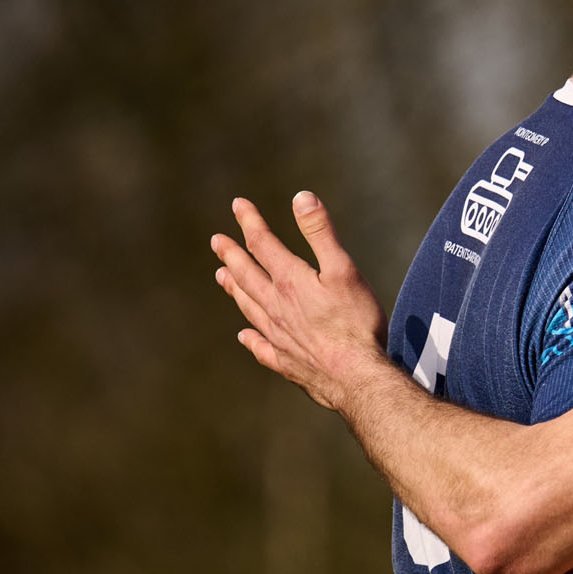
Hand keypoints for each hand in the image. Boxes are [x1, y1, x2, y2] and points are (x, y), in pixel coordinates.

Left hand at [211, 192, 389, 410]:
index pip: (262, 244)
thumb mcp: (343, 270)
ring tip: (222, 277)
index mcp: (290, 282)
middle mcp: (276, 308)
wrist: (355, 377)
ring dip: (235, 290)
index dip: (249, 222)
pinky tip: (245, 336)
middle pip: (247, 276)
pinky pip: (261, 348)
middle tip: (217, 242)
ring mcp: (278, 337)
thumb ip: (320, 233)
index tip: (238, 204)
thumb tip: (301, 197)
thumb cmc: (355, 322)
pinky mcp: (286, 362)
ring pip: (249, 308)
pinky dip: (251, 339)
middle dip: (232, 255)